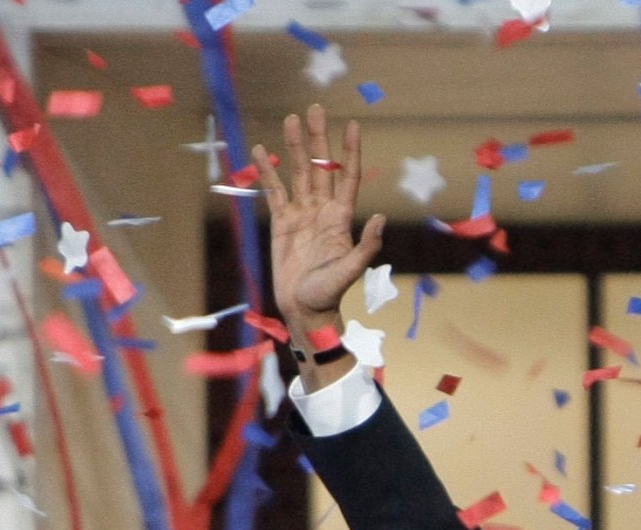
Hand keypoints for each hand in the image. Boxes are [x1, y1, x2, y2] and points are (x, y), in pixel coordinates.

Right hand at [255, 105, 384, 335]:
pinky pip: (274, 191)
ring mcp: (301, 214)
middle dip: (318, 139)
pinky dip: (267, 172)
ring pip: (297, 173)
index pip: (347, 176)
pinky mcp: (281, 222)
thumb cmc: (329, 293)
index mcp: (340, 217)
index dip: (350, 151)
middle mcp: (322, 209)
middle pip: (320, 166)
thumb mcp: (350, 270)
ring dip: (294, 147)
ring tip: (291, 119)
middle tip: (316, 108)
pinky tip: (260, 152)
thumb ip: (365, 246)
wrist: (304, 309)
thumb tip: (380, 219)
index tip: (352, 125)